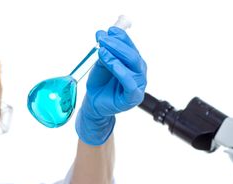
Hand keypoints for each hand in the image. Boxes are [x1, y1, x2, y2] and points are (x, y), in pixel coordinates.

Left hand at [75, 27, 146, 145]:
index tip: (108, 30)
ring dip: (116, 56)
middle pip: (132, 55)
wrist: (94, 103)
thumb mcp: (101, 64)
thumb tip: (103, 35)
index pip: (130, 47)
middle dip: (117, 45)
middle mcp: (139, 72)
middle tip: (103, 39)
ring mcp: (138, 85)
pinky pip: (130, 83)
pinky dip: (121, 72)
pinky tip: (112, 64)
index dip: (121, 37)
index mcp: (133, 63)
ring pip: (132, 66)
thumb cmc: (100, 84)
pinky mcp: (133, 97)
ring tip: (102, 51)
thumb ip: (105, 52)